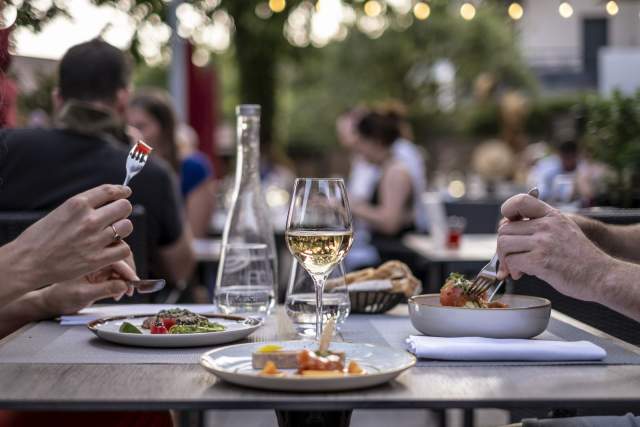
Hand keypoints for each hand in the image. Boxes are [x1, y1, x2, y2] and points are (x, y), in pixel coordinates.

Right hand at [11, 184, 133, 286]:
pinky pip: (124, 249)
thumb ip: (83, 206)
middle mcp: (88, 220)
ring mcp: (94, 239)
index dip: (121, 191)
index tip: (126, 192)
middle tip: (115, 218)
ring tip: (112, 234)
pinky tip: (111, 249)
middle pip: (124, 207)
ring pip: (127, 227)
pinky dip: (120, 249)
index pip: (109, 191)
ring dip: (122, 229)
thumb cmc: (40, 238)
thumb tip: (105, 200)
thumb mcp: (60, 212)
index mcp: (77, 204)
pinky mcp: (97, 259)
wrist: (28, 262)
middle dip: (122, 211)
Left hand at [39, 260, 138, 315]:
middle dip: (128, 271)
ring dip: (125, 277)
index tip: (133, 281)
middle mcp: (92, 256)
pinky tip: (119, 292)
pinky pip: (116, 272)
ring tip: (124, 292)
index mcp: (86, 256)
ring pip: (119, 264)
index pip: (113, 257)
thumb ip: (105, 289)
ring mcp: (96, 263)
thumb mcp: (83, 295)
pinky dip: (121, 281)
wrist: (51, 302)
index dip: (126, 269)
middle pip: (119, 255)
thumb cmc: (60, 297)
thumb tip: (124, 286)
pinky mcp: (99, 271)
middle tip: (131, 287)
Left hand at [496, 193, 609, 300]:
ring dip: (506, 259)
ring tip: (517, 267)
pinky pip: (512, 261)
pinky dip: (512, 269)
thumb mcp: (563, 230)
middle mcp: (546, 225)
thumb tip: (505, 228)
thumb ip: (539, 226)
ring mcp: (543, 242)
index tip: (508, 225)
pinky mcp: (540, 260)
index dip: (507, 212)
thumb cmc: (580, 257)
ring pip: (504, 244)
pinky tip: (522, 273)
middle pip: (505, 229)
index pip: (520, 201)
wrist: (601, 276)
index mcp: (552, 215)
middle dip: (504, 246)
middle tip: (511, 257)